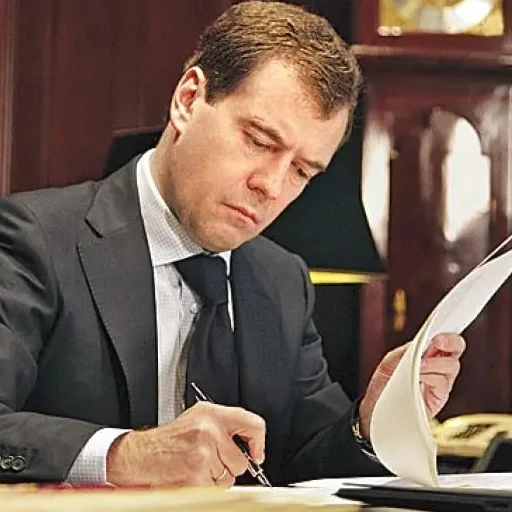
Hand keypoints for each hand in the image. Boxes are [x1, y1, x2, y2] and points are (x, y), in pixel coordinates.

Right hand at [106, 402, 265, 487]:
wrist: (141, 455)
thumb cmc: (169, 440)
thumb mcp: (198, 419)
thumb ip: (224, 426)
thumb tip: (252, 445)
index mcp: (212, 414)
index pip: (253, 424)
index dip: (259, 442)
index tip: (256, 453)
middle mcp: (209, 431)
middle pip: (241, 461)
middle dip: (227, 466)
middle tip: (208, 459)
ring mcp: (203, 454)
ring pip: (229, 479)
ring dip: (215, 479)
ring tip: (196, 466)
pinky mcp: (196, 476)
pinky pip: (215, 491)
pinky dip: (205, 489)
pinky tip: (190, 476)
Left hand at [359, 333, 465, 437]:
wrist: (375, 411)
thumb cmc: (382, 387)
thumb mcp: (388, 363)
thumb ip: (404, 352)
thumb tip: (417, 344)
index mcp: (426, 354)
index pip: (445, 340)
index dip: (446, 333)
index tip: (439, 330)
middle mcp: (436, 367)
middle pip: (456, 350)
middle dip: (450, 342)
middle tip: (437, 342)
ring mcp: (439, 383)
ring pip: (452, 365)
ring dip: (434, 361)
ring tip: (419, 364)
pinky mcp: (438, 398)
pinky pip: (442, 383)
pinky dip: (431, 376)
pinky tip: (419, 376)